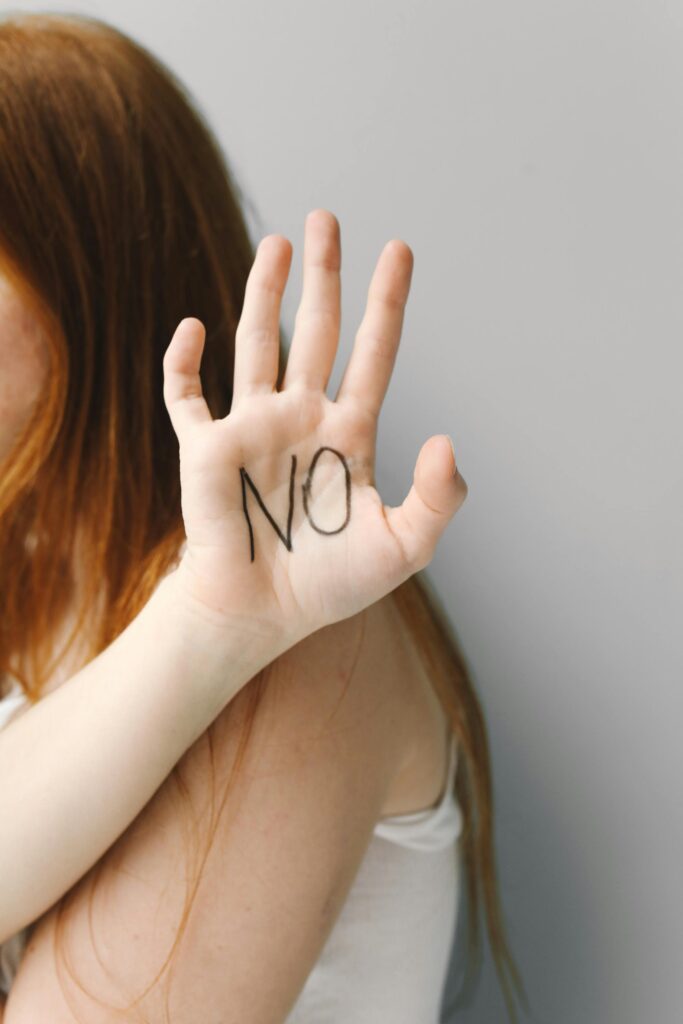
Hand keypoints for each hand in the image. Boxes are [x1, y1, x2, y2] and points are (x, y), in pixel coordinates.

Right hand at [163, 210, 467, 649]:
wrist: (263, 615)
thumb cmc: (330, 586)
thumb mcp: (404, 548)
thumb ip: (438, 500)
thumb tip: (448, 439)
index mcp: (349, 433)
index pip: (373, 353)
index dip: (388, 302)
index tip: (399, 249)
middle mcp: (302, 418)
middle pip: (316, 330)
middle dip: (324, 275)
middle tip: (326, 217)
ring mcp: (251, 428)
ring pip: (258, 342)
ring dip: (264, 290)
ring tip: (279, 240)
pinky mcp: (204, 449)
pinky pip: (185, 396)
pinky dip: (183, 363)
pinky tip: (192, 328)